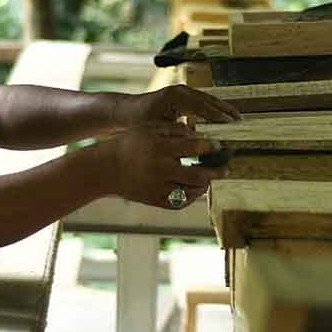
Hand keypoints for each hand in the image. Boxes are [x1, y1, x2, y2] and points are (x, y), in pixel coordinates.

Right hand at [96, 122, 229, 209]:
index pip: (195, 147)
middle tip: (226, 169)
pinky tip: (195, 188)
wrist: (105, 168)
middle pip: (199, 175)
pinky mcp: (155, 200)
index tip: (218, 146)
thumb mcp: (150, 129)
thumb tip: (200, 135)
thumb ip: (175, 130)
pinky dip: (191, 196)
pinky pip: (180, 202)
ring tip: (209, 177)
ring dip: (204, 184)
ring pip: (192, 191)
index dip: (210, 147)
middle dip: (217, 172)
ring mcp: (158, 188)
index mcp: (160, 148)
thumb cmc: (129, 144)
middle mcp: (161, 169)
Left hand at [115, 84, 240, 129]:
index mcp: (174, 96)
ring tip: (236, 117)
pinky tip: (223, 117)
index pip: (201, 105)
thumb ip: (177, 133)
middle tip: (239, 120)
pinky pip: (202, 101)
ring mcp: (182, 91)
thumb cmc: (139, 122)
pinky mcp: (182, 96)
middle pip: (208, 99)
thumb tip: (197, 139)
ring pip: (207, 99)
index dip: (216, 115)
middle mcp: (180, 90)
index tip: (229, 123)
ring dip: (221, 108)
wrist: (126, 112)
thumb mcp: (158, 130)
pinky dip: (213, 109)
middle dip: (224, 109)